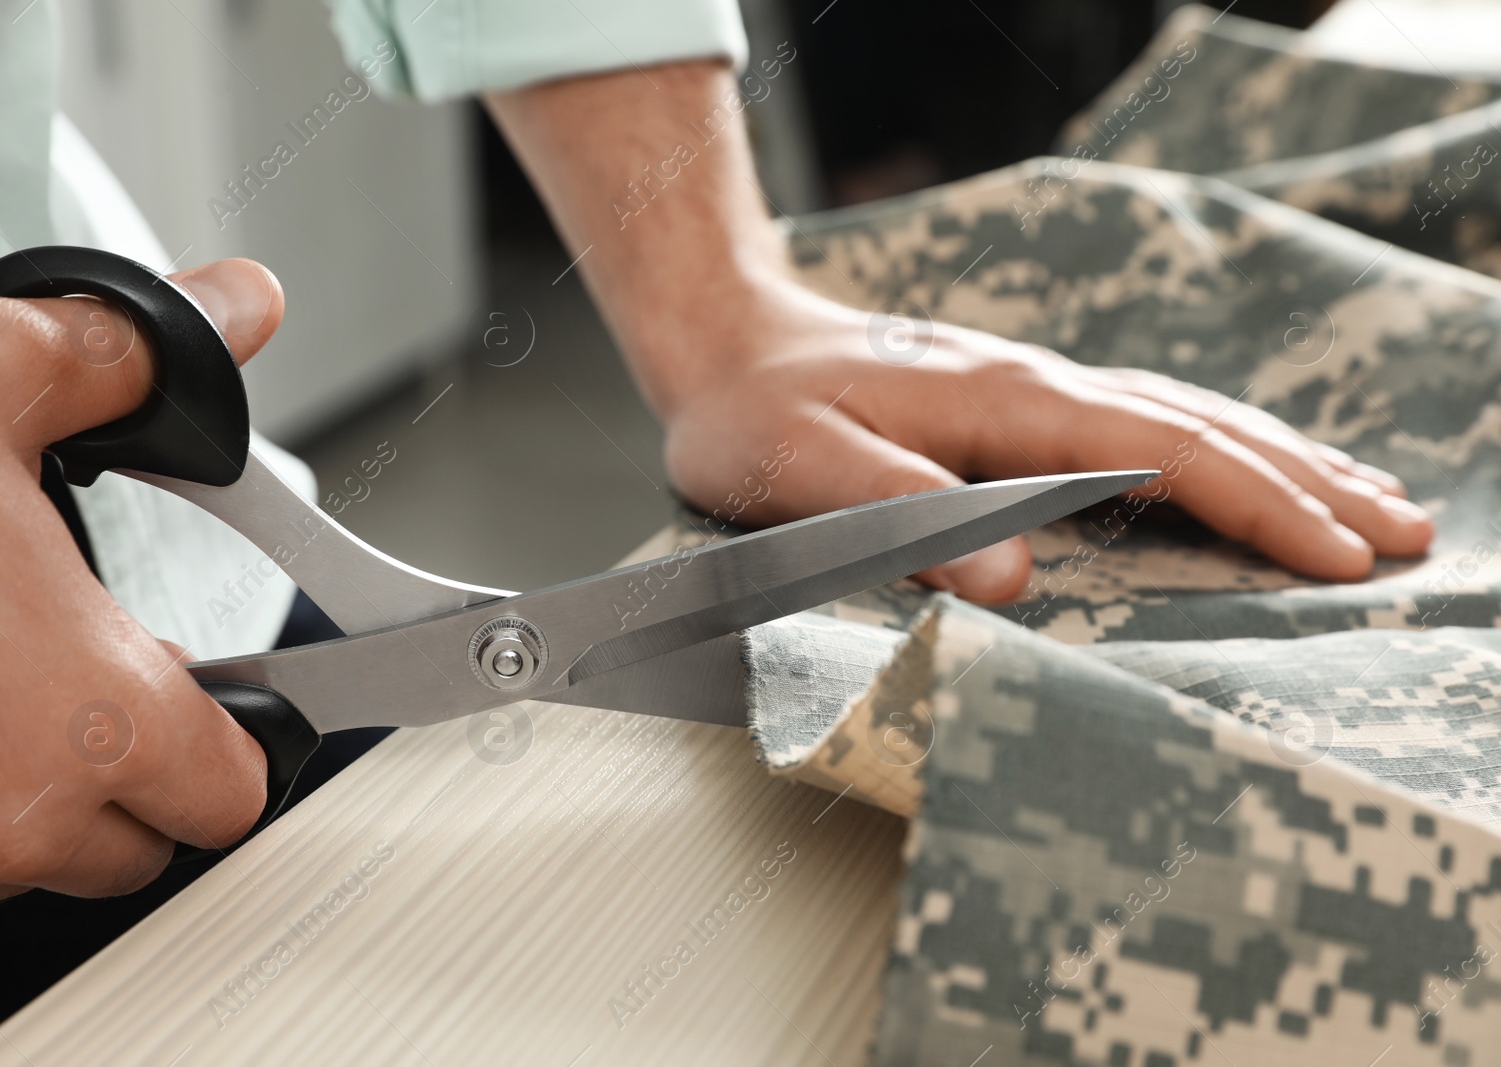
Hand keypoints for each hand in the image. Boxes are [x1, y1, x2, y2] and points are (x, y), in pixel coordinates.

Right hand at [0, 258, 283, 904]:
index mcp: (94, 714)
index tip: (199, 686)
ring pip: (28, 857)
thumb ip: (129, 357)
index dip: (229, 733)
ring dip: (24, 786)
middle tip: (77, 666)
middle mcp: (13, 814)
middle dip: (131, 766)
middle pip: (140, 841)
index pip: (234, 790)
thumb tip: (236, 306)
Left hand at [484, 60, 1431, 601]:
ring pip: (1188, 415)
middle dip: (1308, 482)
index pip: (1163, 451)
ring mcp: (1037, 390)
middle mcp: (1040, 388)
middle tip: (1406, 535)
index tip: (1338, 554)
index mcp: (1007, 407)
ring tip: (1372, 499)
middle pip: (1202, 425)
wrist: (730, 344)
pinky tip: (1250, 464)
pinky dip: (1222, 445)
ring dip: (1284, 457)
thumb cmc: (757, 419)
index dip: (1256, 502)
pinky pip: (1150, 419)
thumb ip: (902, 521)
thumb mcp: (804, 476)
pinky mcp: (1023, 405)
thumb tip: (1015, 585)